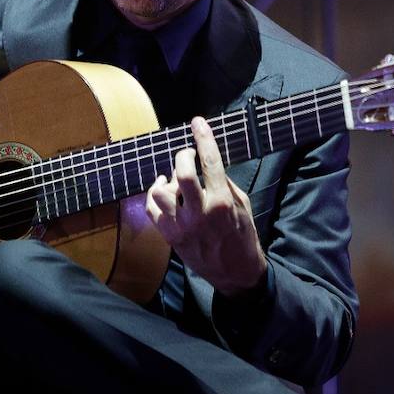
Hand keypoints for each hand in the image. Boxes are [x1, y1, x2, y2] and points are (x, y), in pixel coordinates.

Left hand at [146, 117, 266, 295]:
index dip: (203, 137)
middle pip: (182, 174)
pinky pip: (151, 209)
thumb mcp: (242, 204)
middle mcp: (200, 213)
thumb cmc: (242, 234)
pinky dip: (154, 195)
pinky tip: (162, 189)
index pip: (210, 161)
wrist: (235, 271)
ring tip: (176, 179)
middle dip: (183, 156)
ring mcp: (182, 226)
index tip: (198, 122)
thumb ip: (223, 182)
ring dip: (167, 179)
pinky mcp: (170, 237)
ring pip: (160, 192)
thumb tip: (205, 163)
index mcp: (222, 202)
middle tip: (188, 155)